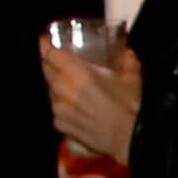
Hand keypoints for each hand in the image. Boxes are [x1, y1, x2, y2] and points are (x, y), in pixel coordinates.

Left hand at [43, 40, 142, 158]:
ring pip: (51, 90)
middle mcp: (62, 90)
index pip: (51, 55)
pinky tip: (76, 105)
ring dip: (57, 84)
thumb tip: (124, 52)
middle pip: (46, 70)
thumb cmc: (131, 105)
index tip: (44, 39)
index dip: (45, 45)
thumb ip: (126, 59)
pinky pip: (56, 108)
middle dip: (50, 62)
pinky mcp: (60, 125)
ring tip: (70, 84)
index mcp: (77, 74)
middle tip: (58, 58)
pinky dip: (63, 103)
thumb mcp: (133, 76)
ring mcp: (58, 109)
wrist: (129, 138)